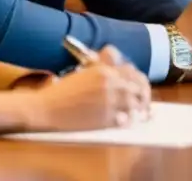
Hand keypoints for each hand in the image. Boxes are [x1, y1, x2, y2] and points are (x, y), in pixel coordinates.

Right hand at [29, 60, 150, 131]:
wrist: (46, 107)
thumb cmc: (62, 91)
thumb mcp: (84, 72)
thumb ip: (104, 70)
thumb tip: (121, 73)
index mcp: (105, 70)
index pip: (133, 72)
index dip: (139, 81)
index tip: (140, 87)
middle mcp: (110, 83)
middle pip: (139, 87)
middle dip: (144, 95)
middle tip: (144, 102)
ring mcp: (109, 101)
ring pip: (135, 104)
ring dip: (139, 109)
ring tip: (140, 114)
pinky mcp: (105, 118)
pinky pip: (125, 120)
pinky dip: (129, 121)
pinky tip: (127, 122)